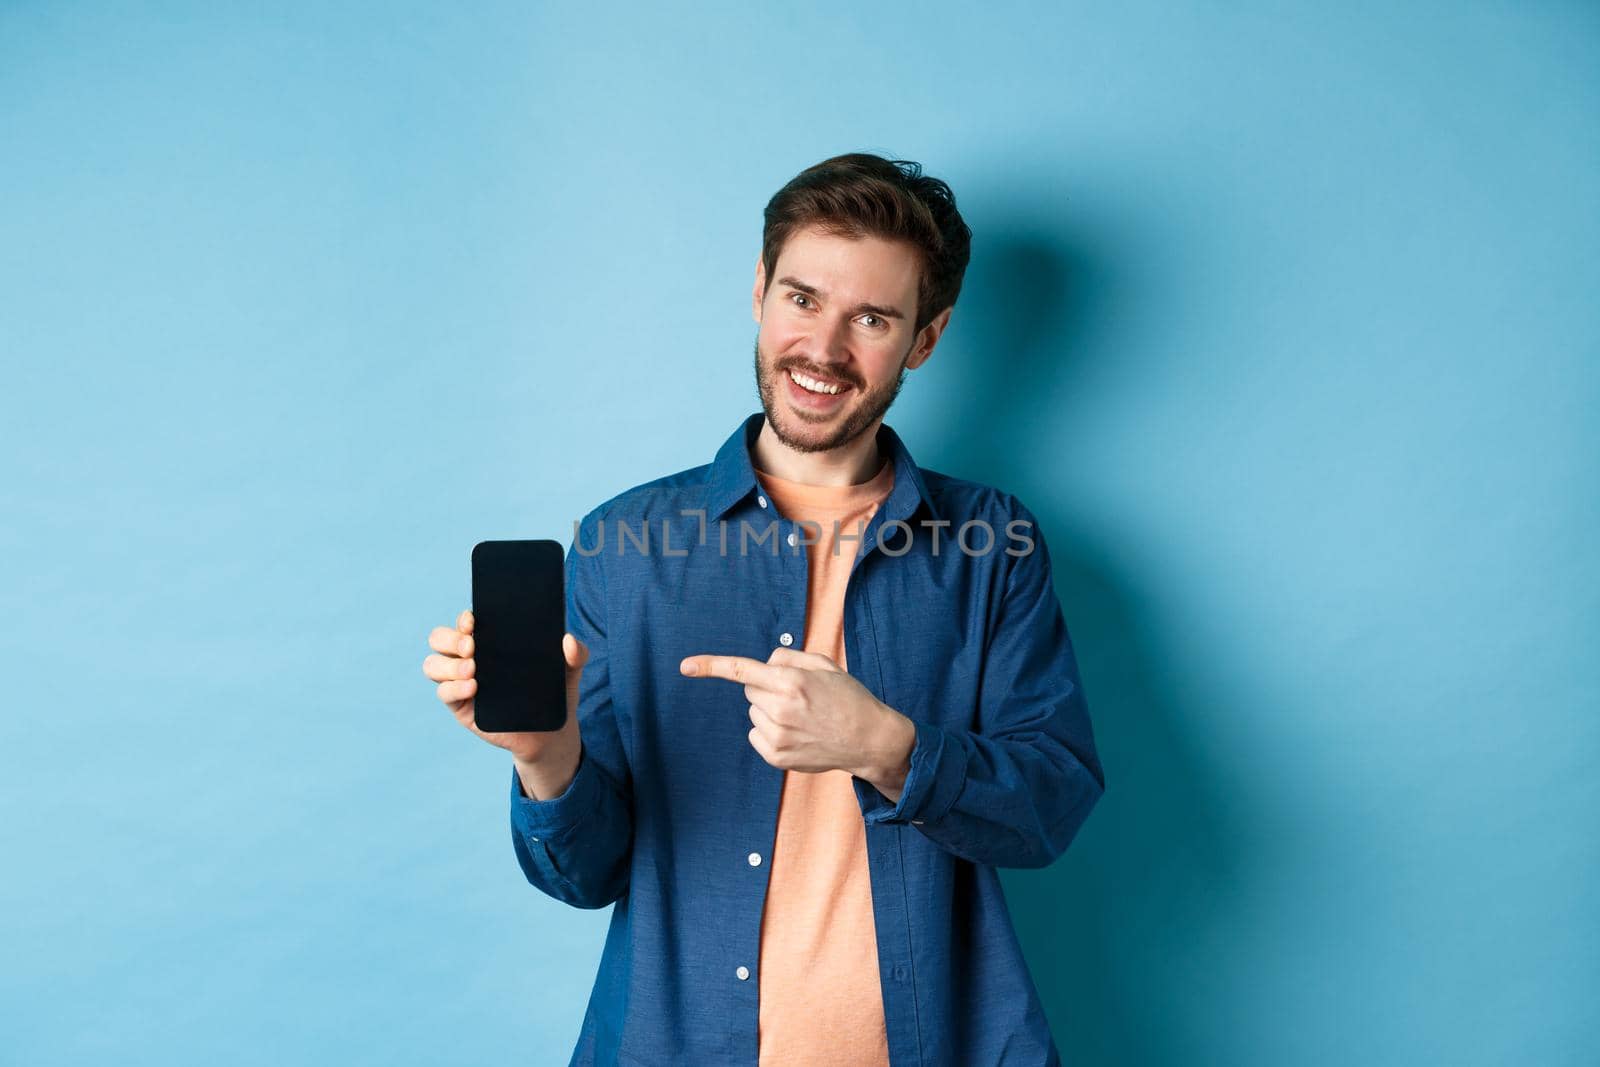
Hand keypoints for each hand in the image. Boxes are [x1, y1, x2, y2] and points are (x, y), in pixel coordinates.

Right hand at [422, 608, 585, 763]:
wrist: (552, 732)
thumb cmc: (554, 692)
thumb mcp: (570, 670)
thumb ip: (576, 653)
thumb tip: (569, 639)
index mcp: (491, 642)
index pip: (465, 622)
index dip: (464, 618)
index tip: (474, 621)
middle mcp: (470, 658)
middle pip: (440, 638)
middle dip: (450, 637)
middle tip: (472, 646)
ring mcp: (462, 682)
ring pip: (434, 664)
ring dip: (448, 663)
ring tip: (473, 669)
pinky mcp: (462, 707)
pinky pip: (444, 693)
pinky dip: (453, 688)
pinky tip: (471, 687)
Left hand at [679, 646, 914, 794]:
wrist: (869, 739)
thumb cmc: (848, 697)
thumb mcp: (824, 665)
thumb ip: (788, 658)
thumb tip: (762, 666)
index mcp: (791, 682)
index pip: (742, 671)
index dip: (711, 666)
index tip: (686, 666)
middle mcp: (781, 709)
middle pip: (750, 691)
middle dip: (766, 688)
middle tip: (798, 696)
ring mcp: (777, 736)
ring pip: (754, 713)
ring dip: (770, 711)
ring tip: (803, 717)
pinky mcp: (776, 756)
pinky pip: (756, 734)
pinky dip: (770, 731)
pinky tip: (797, 733)